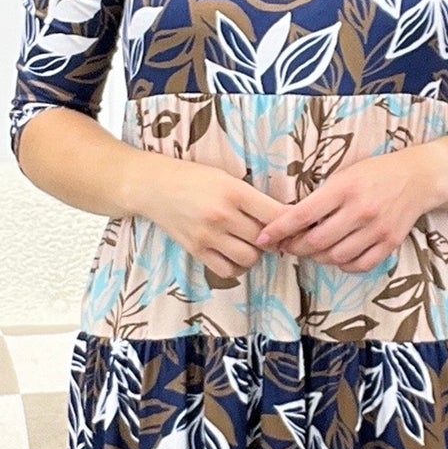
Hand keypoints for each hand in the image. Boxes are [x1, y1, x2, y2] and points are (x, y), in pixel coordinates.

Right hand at [142, 159, 291, 284]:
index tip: (295, 225)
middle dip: (273, 239)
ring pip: (249, 258)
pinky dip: (237, 266)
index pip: (275, 214)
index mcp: (233, 191)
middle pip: (264, 240)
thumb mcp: (225, 177)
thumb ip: (251, 197)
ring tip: (251, 243)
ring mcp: (207, 236)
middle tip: (272, 235)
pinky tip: (235, 255)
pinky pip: (227, 271)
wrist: (152, 186)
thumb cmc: (192, 177)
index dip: (291, 223)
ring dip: (255, 254)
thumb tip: (282, 217)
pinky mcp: (196, 250)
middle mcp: (222, 215)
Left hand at [252, 149, 436, 272]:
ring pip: (336, 257)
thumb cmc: (375, 173)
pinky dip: (343, 265)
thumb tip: (290, 221)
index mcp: (345, 188)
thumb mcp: (344, 174)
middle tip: (288, 245)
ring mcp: (377, 229)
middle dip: (296, 247)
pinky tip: (337, 256)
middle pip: (317, 241)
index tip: (264, 237)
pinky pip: (359, 265)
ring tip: (312, 249)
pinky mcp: (390, 243)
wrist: (418, 178)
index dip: (279, 229)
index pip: (303, 214)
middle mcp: (361, 210)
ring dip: (318, 257)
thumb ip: (321, 197)